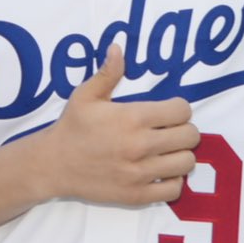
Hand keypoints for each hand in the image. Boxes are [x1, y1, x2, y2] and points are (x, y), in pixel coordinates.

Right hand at [37, 43, 198, 207]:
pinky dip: (172, 181)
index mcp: (132, 118)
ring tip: (167, 152)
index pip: (182, 110)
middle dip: (185, 131)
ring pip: (186, 163)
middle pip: (190, 136)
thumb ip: (107, 73)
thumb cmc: (72, 127)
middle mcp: (140, 145)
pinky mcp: (137, 195)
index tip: (169, 113)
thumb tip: (118, 47)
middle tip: (171, 132)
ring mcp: (139, 173)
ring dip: (181, 155)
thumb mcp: (85, 95)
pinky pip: (174, 190)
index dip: (179, 109)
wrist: (53, 165)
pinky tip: (160, 172)